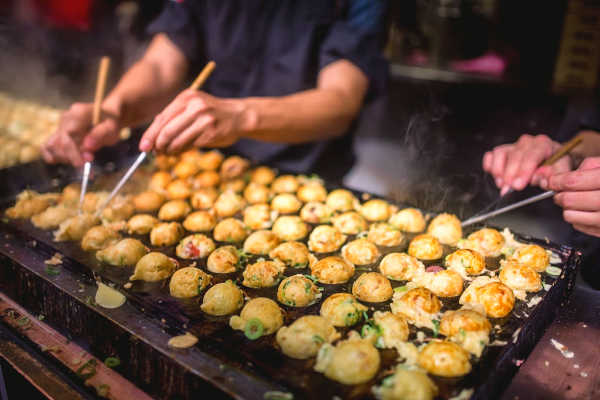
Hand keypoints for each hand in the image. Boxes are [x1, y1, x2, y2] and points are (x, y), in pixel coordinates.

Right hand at [42, 103, 120, 166]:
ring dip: (64, 158)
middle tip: (89, 161)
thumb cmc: (112, 120)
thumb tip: (87, 146)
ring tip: (81, 161)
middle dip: (71, 157)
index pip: (67, 136)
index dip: (72, 153)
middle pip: (58, 143)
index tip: (81, 164)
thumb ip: (100, 134)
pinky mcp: (59, 133)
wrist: (109, 114)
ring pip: (51, 146)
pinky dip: (54, 156)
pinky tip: (68, 161)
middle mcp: (66, 118)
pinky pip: (49, 146)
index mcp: (78, 113)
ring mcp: (61, 125)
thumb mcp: (112, 126)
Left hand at [139, 90, 253, 153]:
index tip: (143, 146)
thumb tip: (152, 135)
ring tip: (166, 154)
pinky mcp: (211, 134)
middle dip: (158, 144)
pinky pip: (190, 146)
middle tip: (154, 152)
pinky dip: (181, 151)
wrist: (237, 116)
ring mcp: (204, 120)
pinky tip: (179, 152)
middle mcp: (195, 107)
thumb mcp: (192, 106)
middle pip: (168, 130)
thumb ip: (174, 116)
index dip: (150, 134)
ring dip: (169, 151)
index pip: (162, 118)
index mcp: (186, 97)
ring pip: (178, 140)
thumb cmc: (210, 112)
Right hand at [482, 134, 571, 194]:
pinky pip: (491, 155)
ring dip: (498, 171)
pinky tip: (496, 177)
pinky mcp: (502, 150)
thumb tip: (541, 179)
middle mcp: (527, 142)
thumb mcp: (562, 170)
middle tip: (508, 189)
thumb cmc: (556, 164)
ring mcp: (513, 145)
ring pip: (500, 154)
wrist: (552, 158)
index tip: (518, 185)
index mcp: (543, 144)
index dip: (523, 171)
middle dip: (510, 175)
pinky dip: (490, 166)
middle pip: (514, 156)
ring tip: (502, 185)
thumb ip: (554, 174)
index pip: (531, 156)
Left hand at [547, 157, 599, 236]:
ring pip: (571, 216)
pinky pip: (581, 226)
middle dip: (559, 195)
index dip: (557, 181)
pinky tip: (587, 212)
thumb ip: (591, 166)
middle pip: (569, 200)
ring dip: (568, 208)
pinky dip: (578, 219)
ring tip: (575, 202)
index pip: (573, 181)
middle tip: (559, 192)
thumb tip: (568, 175)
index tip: (551, 181)